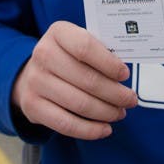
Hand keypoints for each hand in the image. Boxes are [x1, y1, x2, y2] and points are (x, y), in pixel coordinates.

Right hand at [12, 21, 137, 139]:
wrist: (32, 73)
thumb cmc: (66, 57)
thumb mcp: (79, 43)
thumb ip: (100, 52)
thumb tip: (123, 74)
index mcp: (58, 32)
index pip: (85, 47)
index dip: (109, 63)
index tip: (125, 74)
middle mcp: (43, 54)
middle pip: (87, 79)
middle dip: (115, 93)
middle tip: (130, 100)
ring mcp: (36, 81)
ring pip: (80, 103)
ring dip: (106, 112)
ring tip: (120, 112)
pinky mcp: (33, 105)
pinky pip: (66, 124)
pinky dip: (90, 130)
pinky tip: (105, 129)